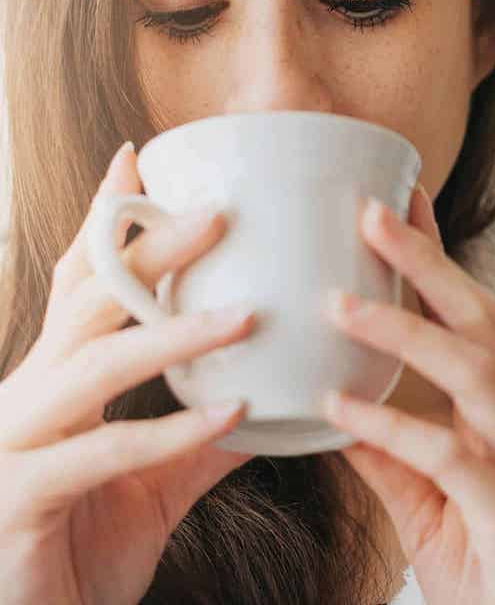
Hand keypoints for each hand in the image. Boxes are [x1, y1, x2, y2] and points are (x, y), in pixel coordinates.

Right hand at [0, 142, 255, 604]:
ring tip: (246, 316)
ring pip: (96, 365)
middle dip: (148, 250)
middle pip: (88, 300)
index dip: (102, 218)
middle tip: (218, 214)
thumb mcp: (149, 482)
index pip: (79, 280)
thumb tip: (266, 403)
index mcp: (55, 379)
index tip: (136, 156)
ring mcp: (18, 443)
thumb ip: (197, 440)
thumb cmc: (81, 541)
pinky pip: (106, 452)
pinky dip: (171, 432)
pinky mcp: (24, 498)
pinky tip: (231, 416)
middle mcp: (29, 394)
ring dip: (174, 336)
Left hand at [320, 184, 494, 604]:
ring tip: (338, 304)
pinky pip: (451, 459)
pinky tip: (336, 410)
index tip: (394, 201)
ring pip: (475, 372)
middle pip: (479, 320)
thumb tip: (332, 406)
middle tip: (370, 212)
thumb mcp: (424, 500)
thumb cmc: (486, 564)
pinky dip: (391, 428)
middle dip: (426, 262)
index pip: (463, 317)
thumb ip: (385, 454)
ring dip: (405, 331)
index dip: (431, 258)